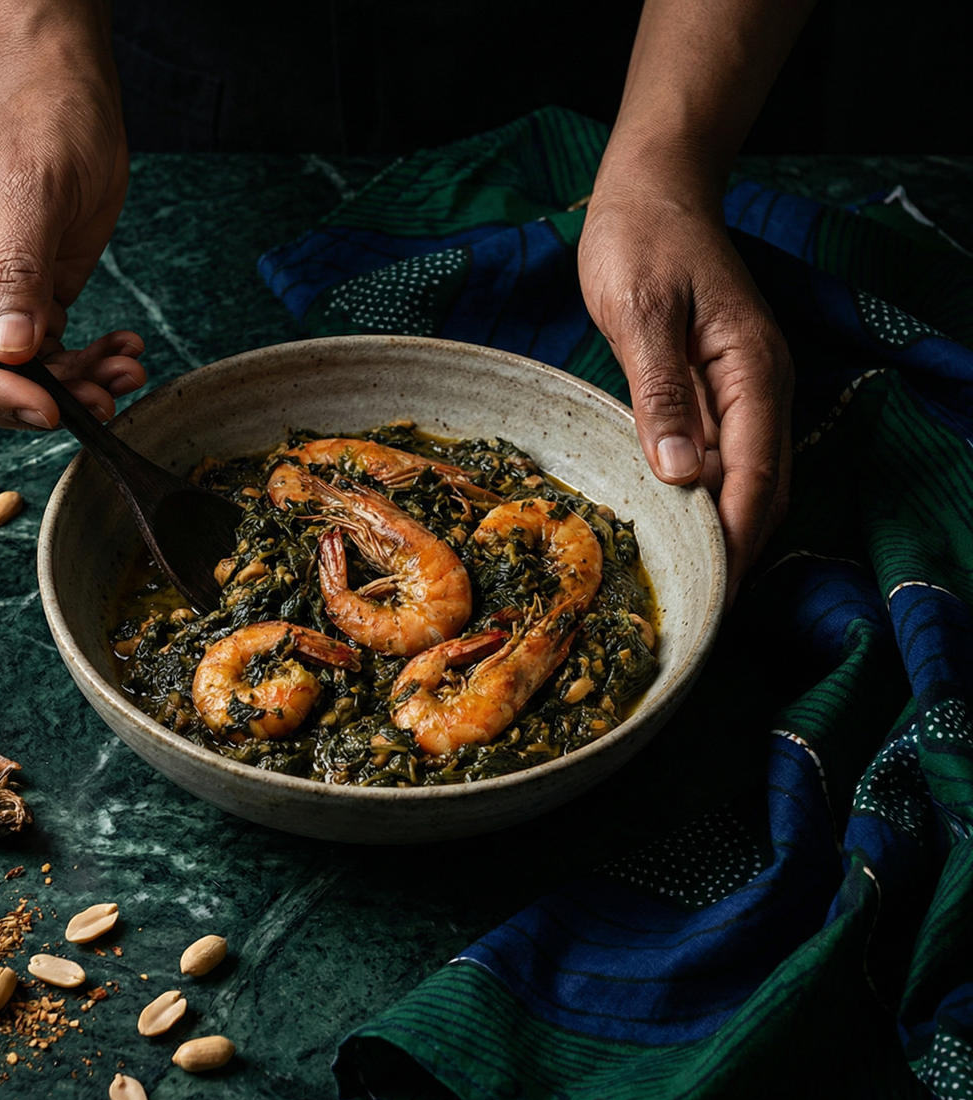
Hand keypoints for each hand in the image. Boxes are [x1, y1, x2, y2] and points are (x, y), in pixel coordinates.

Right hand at [0, 55, 144, 429]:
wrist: (75, 101)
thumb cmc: (40, 123)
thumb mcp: (30, 191)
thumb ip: (17, 272)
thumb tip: (9, 349)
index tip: (44, 407)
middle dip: (37, 399)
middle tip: (98, 405)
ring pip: (24, 378)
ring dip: (77, 388)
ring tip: (126, 376)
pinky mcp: (38, 306)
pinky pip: (59, 358)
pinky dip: (93, 367)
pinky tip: (127, 354)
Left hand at [578, 176, 792, 605]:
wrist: (653, 188)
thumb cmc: (642, 240)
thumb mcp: (642, 313)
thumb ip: (661, 394)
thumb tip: (681, 474)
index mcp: (750, 372)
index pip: (753, 475)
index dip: (733, 538)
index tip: (708, 593)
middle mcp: (757, 388)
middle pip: (761, 488)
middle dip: (736, 549)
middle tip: (694, 606)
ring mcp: (740, 390)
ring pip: (746, 479)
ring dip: (723, 530)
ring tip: (686, 583)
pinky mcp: (714, 388)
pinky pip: (722, 457)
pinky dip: (705, 498)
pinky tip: (673, 524)